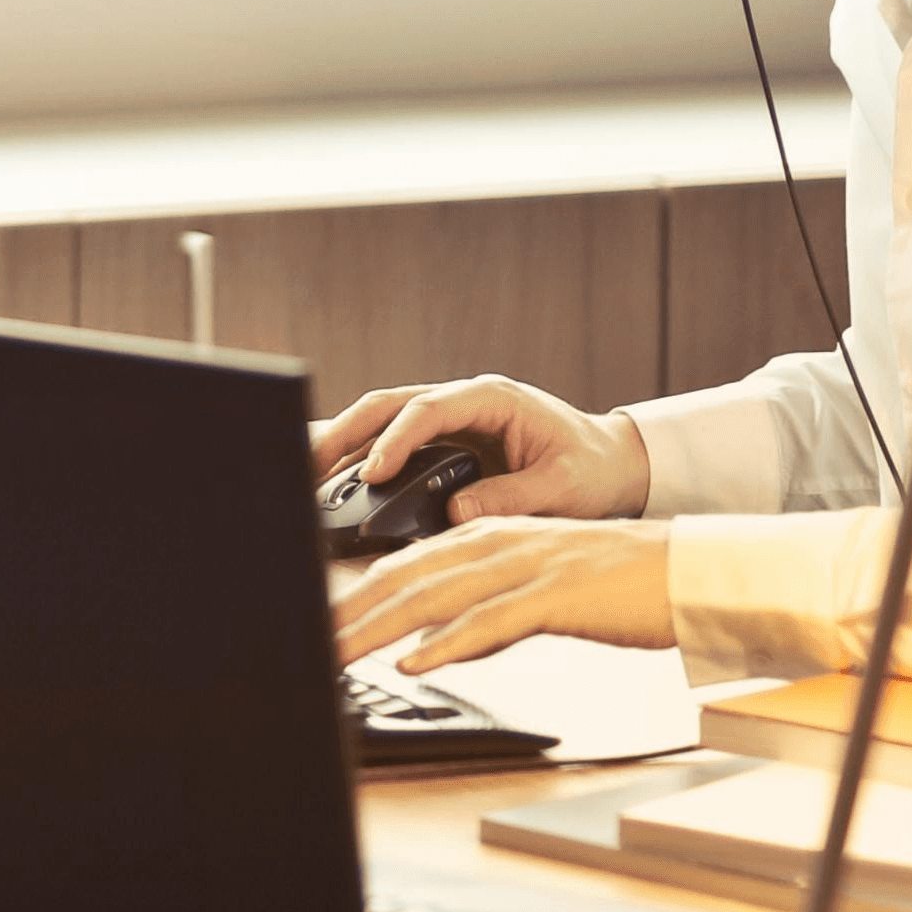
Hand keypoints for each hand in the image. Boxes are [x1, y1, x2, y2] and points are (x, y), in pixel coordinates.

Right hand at [308, 373, 651, 524]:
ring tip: (302, 476)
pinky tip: (330, 487)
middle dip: (345, 431)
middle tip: (306, 465)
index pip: (430, 408)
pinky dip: (358, 463)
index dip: (396, 439)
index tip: (373, 474)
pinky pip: (390, 448)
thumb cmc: (590, 470)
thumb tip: (455, 513)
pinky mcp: (441, 446)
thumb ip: (511, 497)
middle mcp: (463, 403)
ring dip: (342, 445)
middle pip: (388, 405)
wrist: (609, 464)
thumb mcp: (561, 487)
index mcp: (493, 398)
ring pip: (380, 422)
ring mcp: (449, 423)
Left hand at [334, 518, 675, 672]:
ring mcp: (529, 565)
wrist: (687, 571)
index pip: (406, 565)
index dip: (354, 595)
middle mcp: (502, 541)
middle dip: (348, 612)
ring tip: (334, 654)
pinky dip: (447, 642)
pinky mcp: (557, 594)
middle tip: (303, 643)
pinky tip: (414, 661)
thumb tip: (429, 643)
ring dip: (378, 628)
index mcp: (494, 537)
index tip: (314, 624)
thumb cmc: (617, 586)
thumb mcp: (537, 590)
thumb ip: (484, 609)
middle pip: (407, 576)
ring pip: (436, 595)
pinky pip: (492, 620)